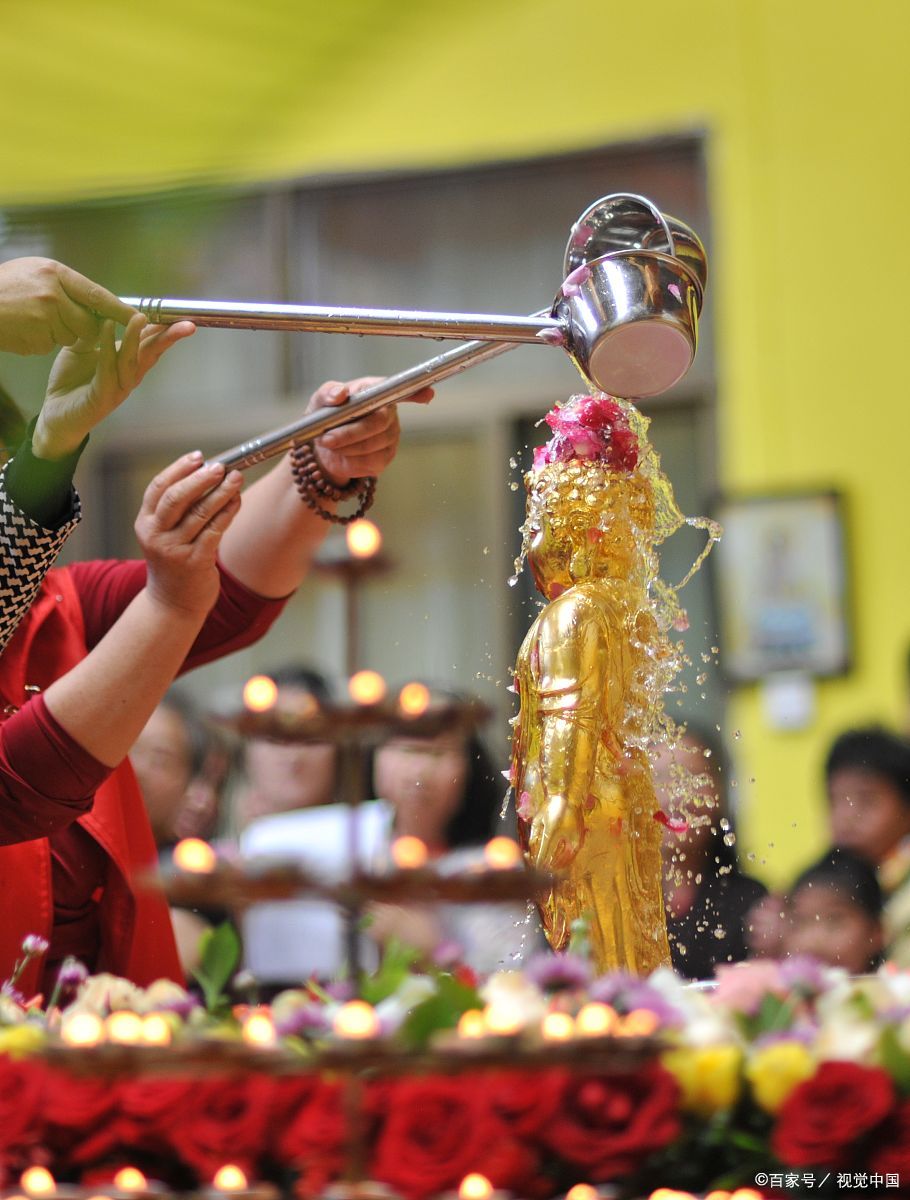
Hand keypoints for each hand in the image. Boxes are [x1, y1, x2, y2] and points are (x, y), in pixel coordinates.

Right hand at [0, 257, 135, 355]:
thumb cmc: (2, 286)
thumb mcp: (34, 271)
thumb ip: (63, 284)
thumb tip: (91, 299)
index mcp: (55, 274)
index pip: (98, 295)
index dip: (120, 310)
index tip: (139, 318)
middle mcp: (53, 296)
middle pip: (89, 323)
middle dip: (83, 328)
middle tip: (60, 319)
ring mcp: (45, 319)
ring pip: (71, 337)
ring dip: (58, 334)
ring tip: (32, 319)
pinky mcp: (37, 339)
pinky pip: (51, 346)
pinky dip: (40, 341)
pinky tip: (23, 329)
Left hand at [35, 316, 194, 458]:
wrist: (55, 413)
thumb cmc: (72, 381)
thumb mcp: (81, 348)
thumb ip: (94, 330)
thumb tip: (104, 306)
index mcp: (128, 363)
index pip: (151, 342)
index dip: (165, 328)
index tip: (181, 313)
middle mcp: (129, 376)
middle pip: (152, 353)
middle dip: (169, 337)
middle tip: (187, 324)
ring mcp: (118, 388)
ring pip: (132, 361)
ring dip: (138, 338)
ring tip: (141, 317)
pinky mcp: (102, 397)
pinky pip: (108, 369)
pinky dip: (109, 348)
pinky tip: (109, 328)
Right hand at [135, 453, 243, 619]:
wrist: (172, 603)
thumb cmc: (174, 561)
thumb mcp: (165, 534)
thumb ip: (179, 509)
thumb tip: (210, 473)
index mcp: (145, 523)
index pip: (159, 488)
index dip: (179, 469)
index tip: (199, 457)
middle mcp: (155, 535)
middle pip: (177, 498)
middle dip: (201, 478)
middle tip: (221, 466)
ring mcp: (174, 550)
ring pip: (200, 513)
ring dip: (221, 492)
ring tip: (237, 478)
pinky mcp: (195, 563)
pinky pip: (215, 531)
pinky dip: (228, 512)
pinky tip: (237, 501)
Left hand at [307, 376, 432, 485]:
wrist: (321, 448)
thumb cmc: (325, 417)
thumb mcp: (319, 401)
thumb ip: (327, 394)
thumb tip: (339, 394)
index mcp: (375, 391)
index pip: (401, 390)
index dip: (416, 393)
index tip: (428, 393)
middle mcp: (388, 413)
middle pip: (378, 423)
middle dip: (350, 433)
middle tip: (327, 438)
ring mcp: (390, 436)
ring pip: (371, 445)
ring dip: (345, 447)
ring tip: (329, 444)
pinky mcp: (386, 457)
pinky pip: (370, 462)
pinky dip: (350, 460)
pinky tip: (343, 454)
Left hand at [530, 792, 584, 869]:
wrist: (569, 796)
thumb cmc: (551, 805)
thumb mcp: (539, 818)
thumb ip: (534, 833)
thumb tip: (531, 845)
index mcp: (552, 831)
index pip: (544, 851)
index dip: (538, 861)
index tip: (534, 866)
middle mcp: (564, 836)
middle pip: (556, 857)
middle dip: (548, 865)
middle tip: (542, 869)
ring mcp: (574, 838)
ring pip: (566, 857)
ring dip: (558, 864)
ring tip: (552, 867)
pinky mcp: (580, 837)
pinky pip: (573, 853)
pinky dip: (567, 859)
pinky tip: (562, 861)